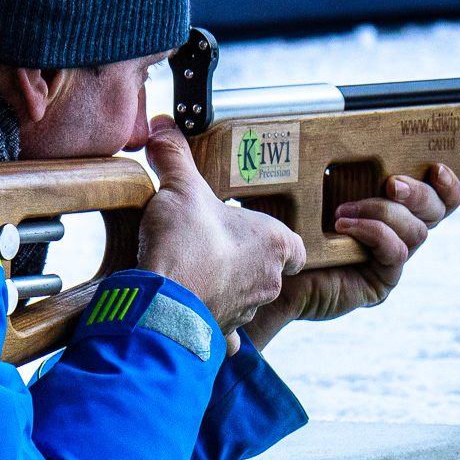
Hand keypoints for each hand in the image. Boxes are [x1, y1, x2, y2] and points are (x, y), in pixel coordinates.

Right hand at [137, 114, 304, 337]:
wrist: (164, 302)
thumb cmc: (185, 245)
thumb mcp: (181, 187)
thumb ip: (176, 156)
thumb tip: (165, 126)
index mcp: (274, 243)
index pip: (296, 246)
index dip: (280, 240)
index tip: (259, 235)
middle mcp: (270, 280)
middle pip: (270, 270)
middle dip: (246, 261)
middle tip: (216, 247)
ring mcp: (248, 309)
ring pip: (247, 298)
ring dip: (229, 288)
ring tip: (198, 273)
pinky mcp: (222, 332)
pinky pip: (226, 332)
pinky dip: (214, 324)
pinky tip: (196, 313)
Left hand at [241, 164, 459, 349]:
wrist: (269, 264)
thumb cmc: (289, 220)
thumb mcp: (318, 182)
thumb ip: (345, 162)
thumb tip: (354, 128)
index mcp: (393, 206)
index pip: (439, 197)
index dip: (447, 184)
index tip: (436, 167)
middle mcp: (398, 232)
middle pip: (436, 211)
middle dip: (418, 193)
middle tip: (390, 183)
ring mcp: (391, 259)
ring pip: (417, 231)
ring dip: (382, 212)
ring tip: (341, 212)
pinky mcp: (381, 281)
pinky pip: (396, 252)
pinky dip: (374, 233)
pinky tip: (344, 227)